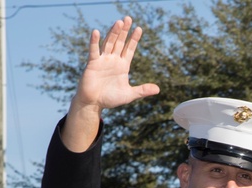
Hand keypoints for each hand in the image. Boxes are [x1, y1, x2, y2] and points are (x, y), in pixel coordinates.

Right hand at [63, 16, 158, 150]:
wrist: (94, 104)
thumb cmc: (110, 99)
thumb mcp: (129, 94)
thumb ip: (142, 90)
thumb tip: (158, 89)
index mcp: (122, 66)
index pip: (130, 49)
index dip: (134, 39)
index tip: (139, 29)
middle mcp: (113, 60)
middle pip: (120, 42)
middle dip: (124, 31)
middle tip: (128, 18)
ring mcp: (103, 60)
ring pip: (109, 43)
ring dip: (113, 33)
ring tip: (119, 22)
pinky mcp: (92, 63)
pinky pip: (94, 51)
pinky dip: (94, 41)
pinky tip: (96, 32)